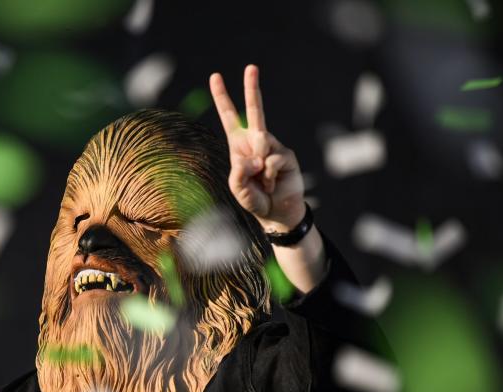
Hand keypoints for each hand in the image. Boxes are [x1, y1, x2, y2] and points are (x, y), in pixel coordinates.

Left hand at [209, 64, 306, 230]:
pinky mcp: (287, 155)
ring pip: (261, 142)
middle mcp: (257, 141)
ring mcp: (273, 146)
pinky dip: (269, 176)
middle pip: (254, 111)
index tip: (215, 77)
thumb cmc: (254, 199)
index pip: (230, 117)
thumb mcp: (238, 189)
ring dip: (258, 168)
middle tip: (251, 67)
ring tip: (262, 183)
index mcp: (240, 145)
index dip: (222, 98)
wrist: (277, 213)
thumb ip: (239, 174)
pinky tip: (272, 185)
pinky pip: (272, 160)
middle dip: (252, 88)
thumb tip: (254, 157)